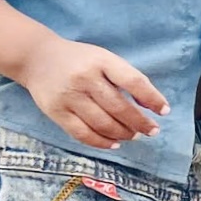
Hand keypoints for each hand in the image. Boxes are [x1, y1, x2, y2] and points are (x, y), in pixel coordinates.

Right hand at [22, 37, 167, 149]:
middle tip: (152, 130)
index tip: (164, 111)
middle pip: (119, 107)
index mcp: (101, 61)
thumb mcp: (103, 58)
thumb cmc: (79, 60)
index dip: (152, 98)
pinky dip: (101, 142)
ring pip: (102, 123)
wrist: (36, 58)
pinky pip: (82, 133)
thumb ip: (125, 77)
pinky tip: (114, 143)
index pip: (133, 81)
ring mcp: (69, 96)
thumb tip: (149, 105)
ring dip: (123, 133)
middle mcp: (84, 78)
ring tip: (134, 135)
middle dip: (140, 122)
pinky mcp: (56, 112)